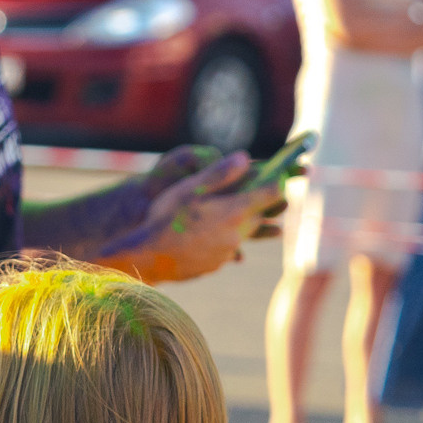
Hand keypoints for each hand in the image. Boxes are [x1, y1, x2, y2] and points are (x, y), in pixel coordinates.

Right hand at [116, 154, 276, 283]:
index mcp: (236, 210)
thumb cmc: (166, 218)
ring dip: (235, 222)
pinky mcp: (216, 264)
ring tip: (212, 217)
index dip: (275, 182)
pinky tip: (198, 236)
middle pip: (259, 214)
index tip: (272, 176)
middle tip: (237, 193)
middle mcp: (238, 233)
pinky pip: (225, 249)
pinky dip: (219, 240)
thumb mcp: (190, 188)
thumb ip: (219, 173)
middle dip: (254, 203)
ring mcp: (227, 251)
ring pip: (242, 233)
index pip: (273, 193)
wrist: (147, 257)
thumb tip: (245, 158)